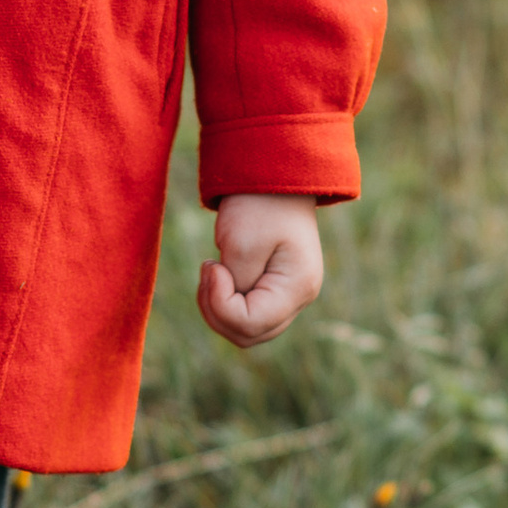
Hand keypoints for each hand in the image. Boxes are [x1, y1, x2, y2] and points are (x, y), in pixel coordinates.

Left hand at [196, 193, 323, 349]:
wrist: (275, 173)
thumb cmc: (259, 203)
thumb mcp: (240, 244)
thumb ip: (233, 287)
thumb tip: (229, 310)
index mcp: (297, 288)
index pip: (250, 324)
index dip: (220, 304)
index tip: (211, 264)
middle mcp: (299, 298)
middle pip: (249, 333)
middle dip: (217, 310)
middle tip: (208, 268)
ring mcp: (289, 295)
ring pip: (246, 328)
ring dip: (218, 306)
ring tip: (211, 268)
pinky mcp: (275, 288)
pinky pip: (246, 312)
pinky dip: (224, 300)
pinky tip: (218, 272)